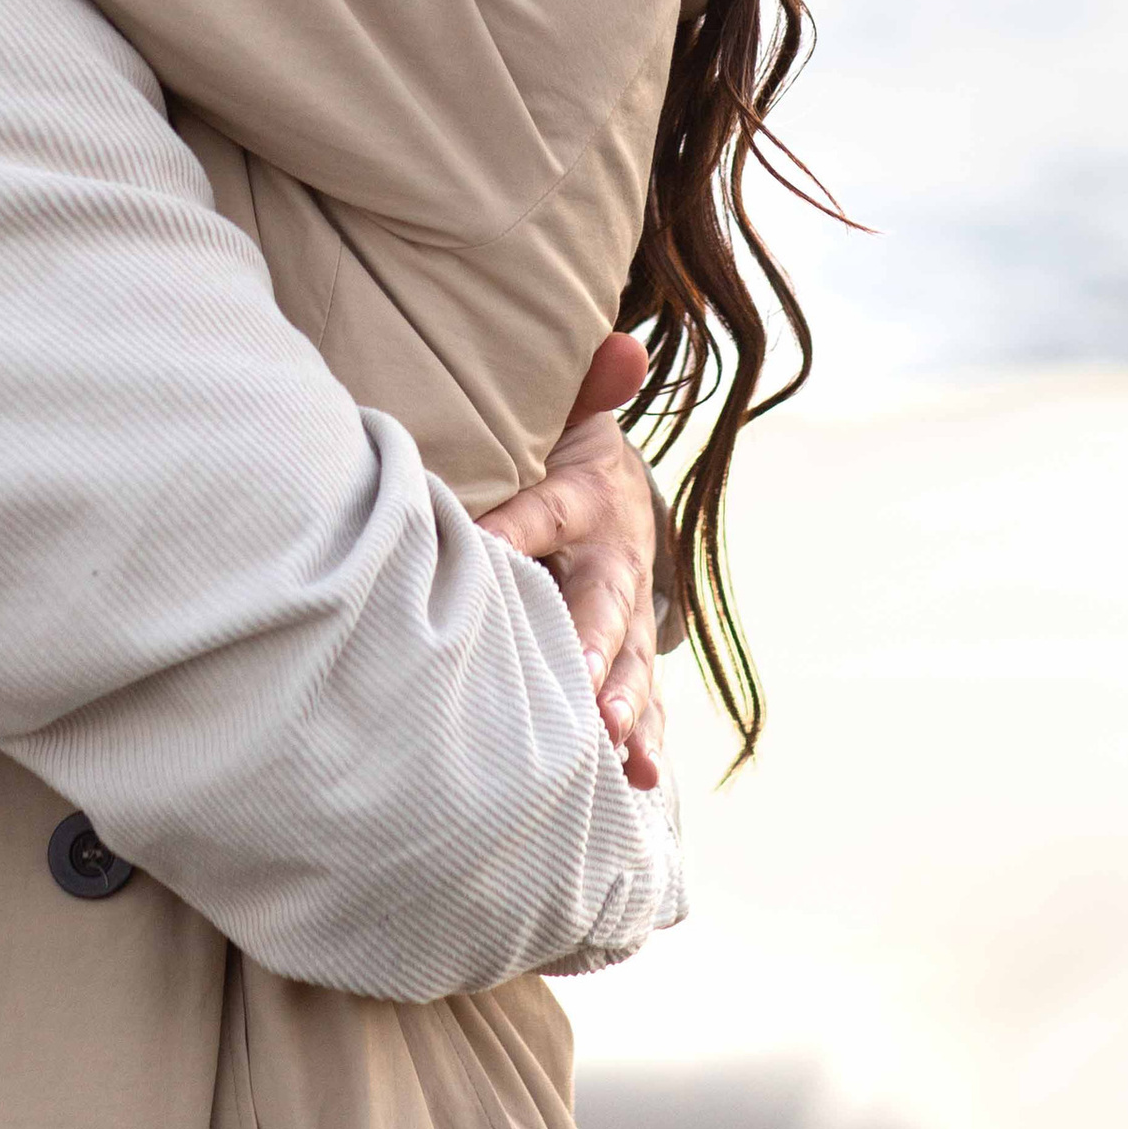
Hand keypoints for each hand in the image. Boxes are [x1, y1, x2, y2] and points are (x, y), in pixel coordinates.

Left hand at [475, 333, 667, 788]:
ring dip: (622, 703)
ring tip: (612, 744)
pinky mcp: (630, 655)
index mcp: (586, 497)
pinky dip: (645, 741)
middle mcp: (614, 562)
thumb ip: (584, 383)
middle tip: (574, 682)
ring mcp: (627, 615)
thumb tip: (624, 344)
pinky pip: (644, 700)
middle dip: (588, 645)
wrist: (613, 493)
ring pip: (628, 663)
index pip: (547, 511)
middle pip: (601, 604)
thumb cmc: (559, 451)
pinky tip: (640, 784)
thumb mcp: (565, 411)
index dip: (517, 530)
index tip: (482, 552)